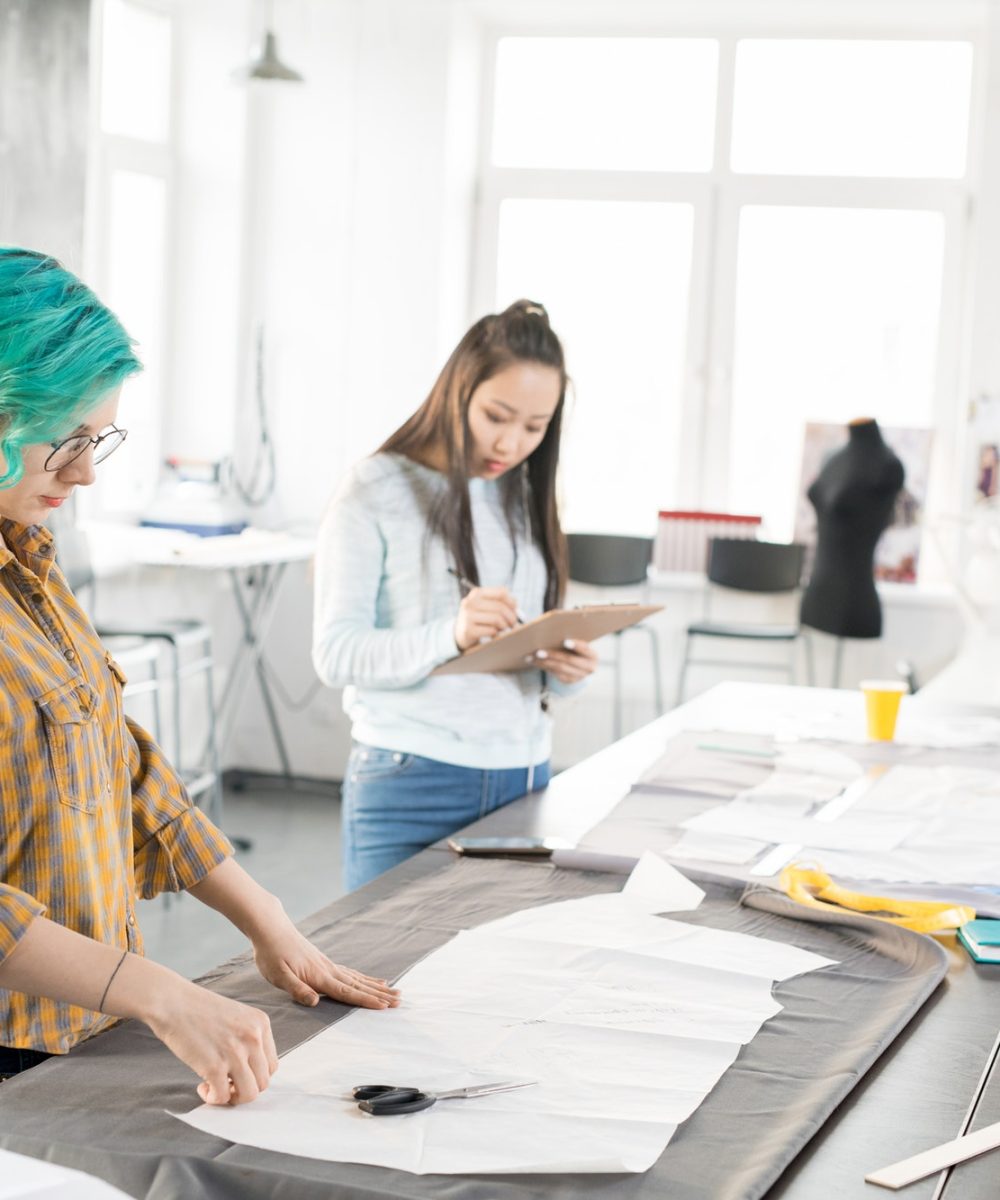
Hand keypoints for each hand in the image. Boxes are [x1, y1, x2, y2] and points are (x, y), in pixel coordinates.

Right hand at [143, 974, 277, 1105]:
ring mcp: (235, 1053)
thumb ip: (247, 1039)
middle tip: (226, 1084)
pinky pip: (222, 1097)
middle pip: (263, 1082)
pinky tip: (202, 1087)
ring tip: (216, 1088)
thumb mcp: (236, 1017)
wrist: (172, 1002)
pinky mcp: (214, 1066)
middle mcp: (253, 1038)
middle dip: (244, 1089)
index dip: (254, 1076)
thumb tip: (249, 1071)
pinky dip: (213, 1098)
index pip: (271, 1065)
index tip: (238, 1075)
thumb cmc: (198, 1010)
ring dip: (232, 1098)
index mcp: (261, 1024)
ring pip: (249, 1094)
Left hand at [252, 921, 400, 1010]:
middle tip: (400, 1001)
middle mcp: (329, 970)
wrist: (271, 928)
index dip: (365, 1000)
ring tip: (395, 992)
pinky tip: (374, 980)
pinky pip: (351, 973)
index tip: (384, 1006)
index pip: (346, 992)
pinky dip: (365, 978)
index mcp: (318, 976)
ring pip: (358, 979)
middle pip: (359, 985)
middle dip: (379, 994)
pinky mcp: (325, 963)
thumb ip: (296, 989)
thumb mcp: (278, 975)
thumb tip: (314, 1002)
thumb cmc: (271, 953)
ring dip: (377, 987)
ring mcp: (329, 965)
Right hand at [454, 586, 519, 650]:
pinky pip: (491, 630)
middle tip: (513, 623)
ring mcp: (468, 616)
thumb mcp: (485, 605)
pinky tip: (493, 633)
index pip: (501, 592)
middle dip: (511, 617)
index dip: (511, 601)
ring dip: (504, 625)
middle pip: (500, 607)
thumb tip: (515, 604)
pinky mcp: (468, 630)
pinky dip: (496, 633)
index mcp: (477, 592)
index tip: (515, 609)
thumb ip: (499, 602)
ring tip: (504, 628)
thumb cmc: (479, 617)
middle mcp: (471, 602)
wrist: (460, 632)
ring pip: (496, 619)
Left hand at [525, 638, 597, 683]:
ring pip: (559, 668)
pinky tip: (534, 662)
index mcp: (593, 656)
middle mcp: (589, 668)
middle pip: (569, 660)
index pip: (585, 649)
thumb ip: (571, 639)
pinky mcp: (569, 681)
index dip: (576, 645)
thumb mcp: (579, 644)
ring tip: (531, 657)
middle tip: (539, 651)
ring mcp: (579, 676)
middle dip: (553, 655)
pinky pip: (555, 674)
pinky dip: (544, 667)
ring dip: (544, 662)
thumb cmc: (577, 648)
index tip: (565, 641)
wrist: (581, 665)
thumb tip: (552, 630)